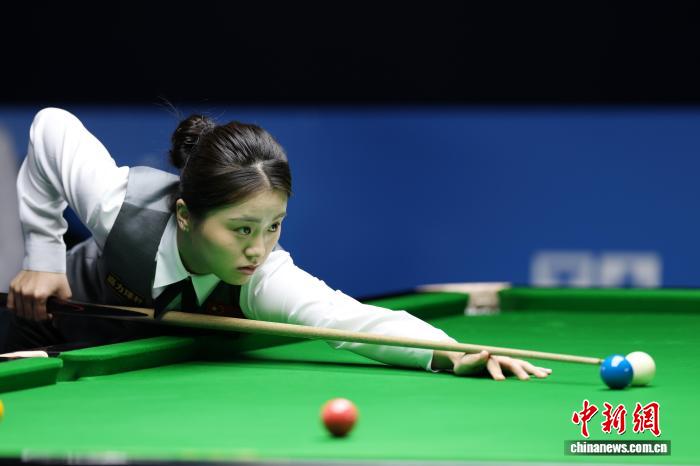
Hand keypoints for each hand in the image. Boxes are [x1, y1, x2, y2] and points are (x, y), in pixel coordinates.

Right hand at [7, 270, 71, 321]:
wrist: (45, 260)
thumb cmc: (55, 275)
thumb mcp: (64, 291)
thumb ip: (63, 306)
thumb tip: (58, 318)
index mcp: (39, 296)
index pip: (39, 316)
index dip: (45, 318)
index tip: (49, 315)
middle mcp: (27, 294)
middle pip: (28, 315)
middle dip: (36, 317)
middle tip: (41, 313)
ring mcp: (18, 290)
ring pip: (19, 311)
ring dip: (26, 313)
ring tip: (33, 309)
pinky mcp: (13, 286)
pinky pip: (11, 303)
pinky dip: (16, 308)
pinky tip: (23, 306)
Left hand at [433, 349, 551, 379]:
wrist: (467, 360)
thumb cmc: (464, 364)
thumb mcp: (466, 363)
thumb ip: (475, 358)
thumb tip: (485, 352)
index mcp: (489, 357)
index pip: (494, 363)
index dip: (497, 371)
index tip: (500, 381)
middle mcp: (500, 358)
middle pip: (513, 364)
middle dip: (521, 371)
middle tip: (527, 380)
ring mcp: (507, 362)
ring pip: (522, 364)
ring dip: (533, 370)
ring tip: (545, 375)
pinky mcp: (511, 366)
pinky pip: (525, 367)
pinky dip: (536, 368)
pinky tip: (548, 371)